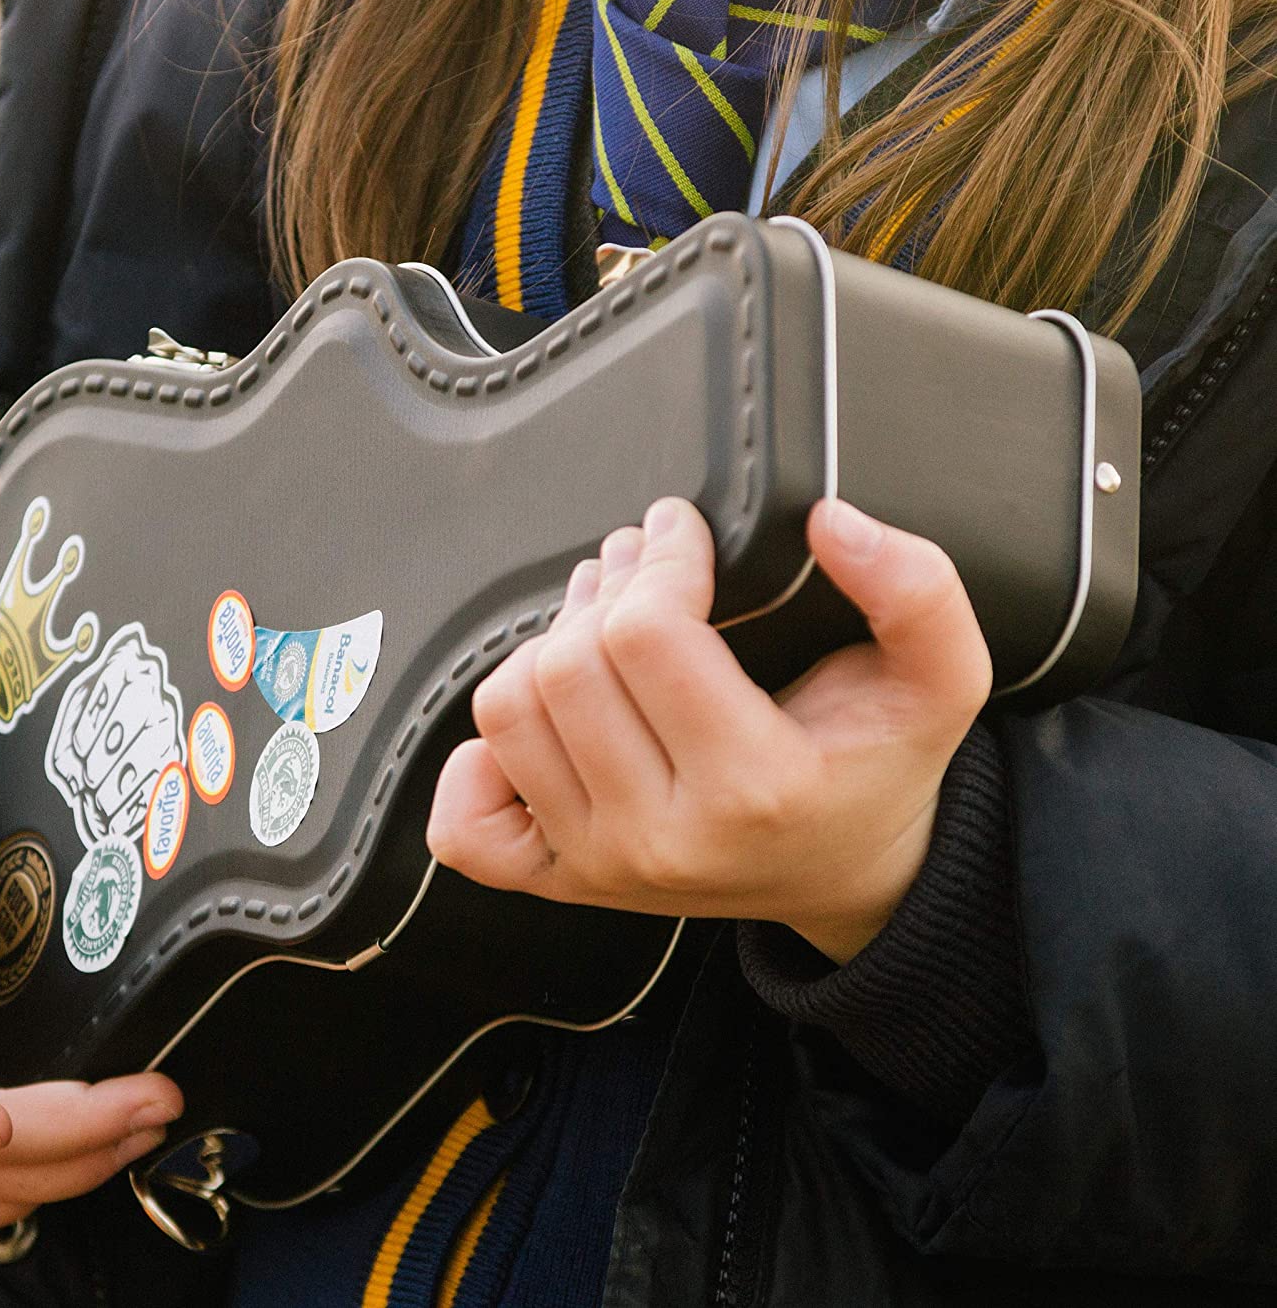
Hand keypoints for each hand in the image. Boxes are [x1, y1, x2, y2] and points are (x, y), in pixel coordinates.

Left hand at [428, 498, 991, 962]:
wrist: (851, 876)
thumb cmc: (880, 767)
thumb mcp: (940, 678)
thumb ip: (915, 590)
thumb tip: (832, 523)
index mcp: (755, 786)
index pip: (646, 633)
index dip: (662, 555)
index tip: (684, 531)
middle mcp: (663, 839)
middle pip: (566, 666)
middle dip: (604, 590)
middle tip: (641, 563)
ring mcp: (601, 868)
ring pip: (509, 715)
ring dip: (546, 646)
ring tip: (603, 621)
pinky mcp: (562, 883)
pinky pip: (466, 822)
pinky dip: (480, 762)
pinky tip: (544, 723)